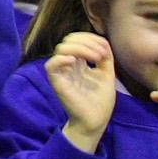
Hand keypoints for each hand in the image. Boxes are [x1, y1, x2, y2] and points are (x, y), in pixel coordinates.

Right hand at [44, 32, 119, 149]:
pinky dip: (62, 59)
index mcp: (78, 62)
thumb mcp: (107, 73)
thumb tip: (102, 41)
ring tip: (96, 58)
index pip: (76, 39)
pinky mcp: (57, 83)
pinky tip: (76, 62)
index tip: (105, 50)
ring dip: (81, 48)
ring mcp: (62, 73)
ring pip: (61, 48)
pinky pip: (51, 65)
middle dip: (87, 42)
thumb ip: (105, 57)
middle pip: (68, 40)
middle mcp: (68, 65)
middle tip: (101, 55)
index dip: (90, 38)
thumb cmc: (100, 100)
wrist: (96, 120)